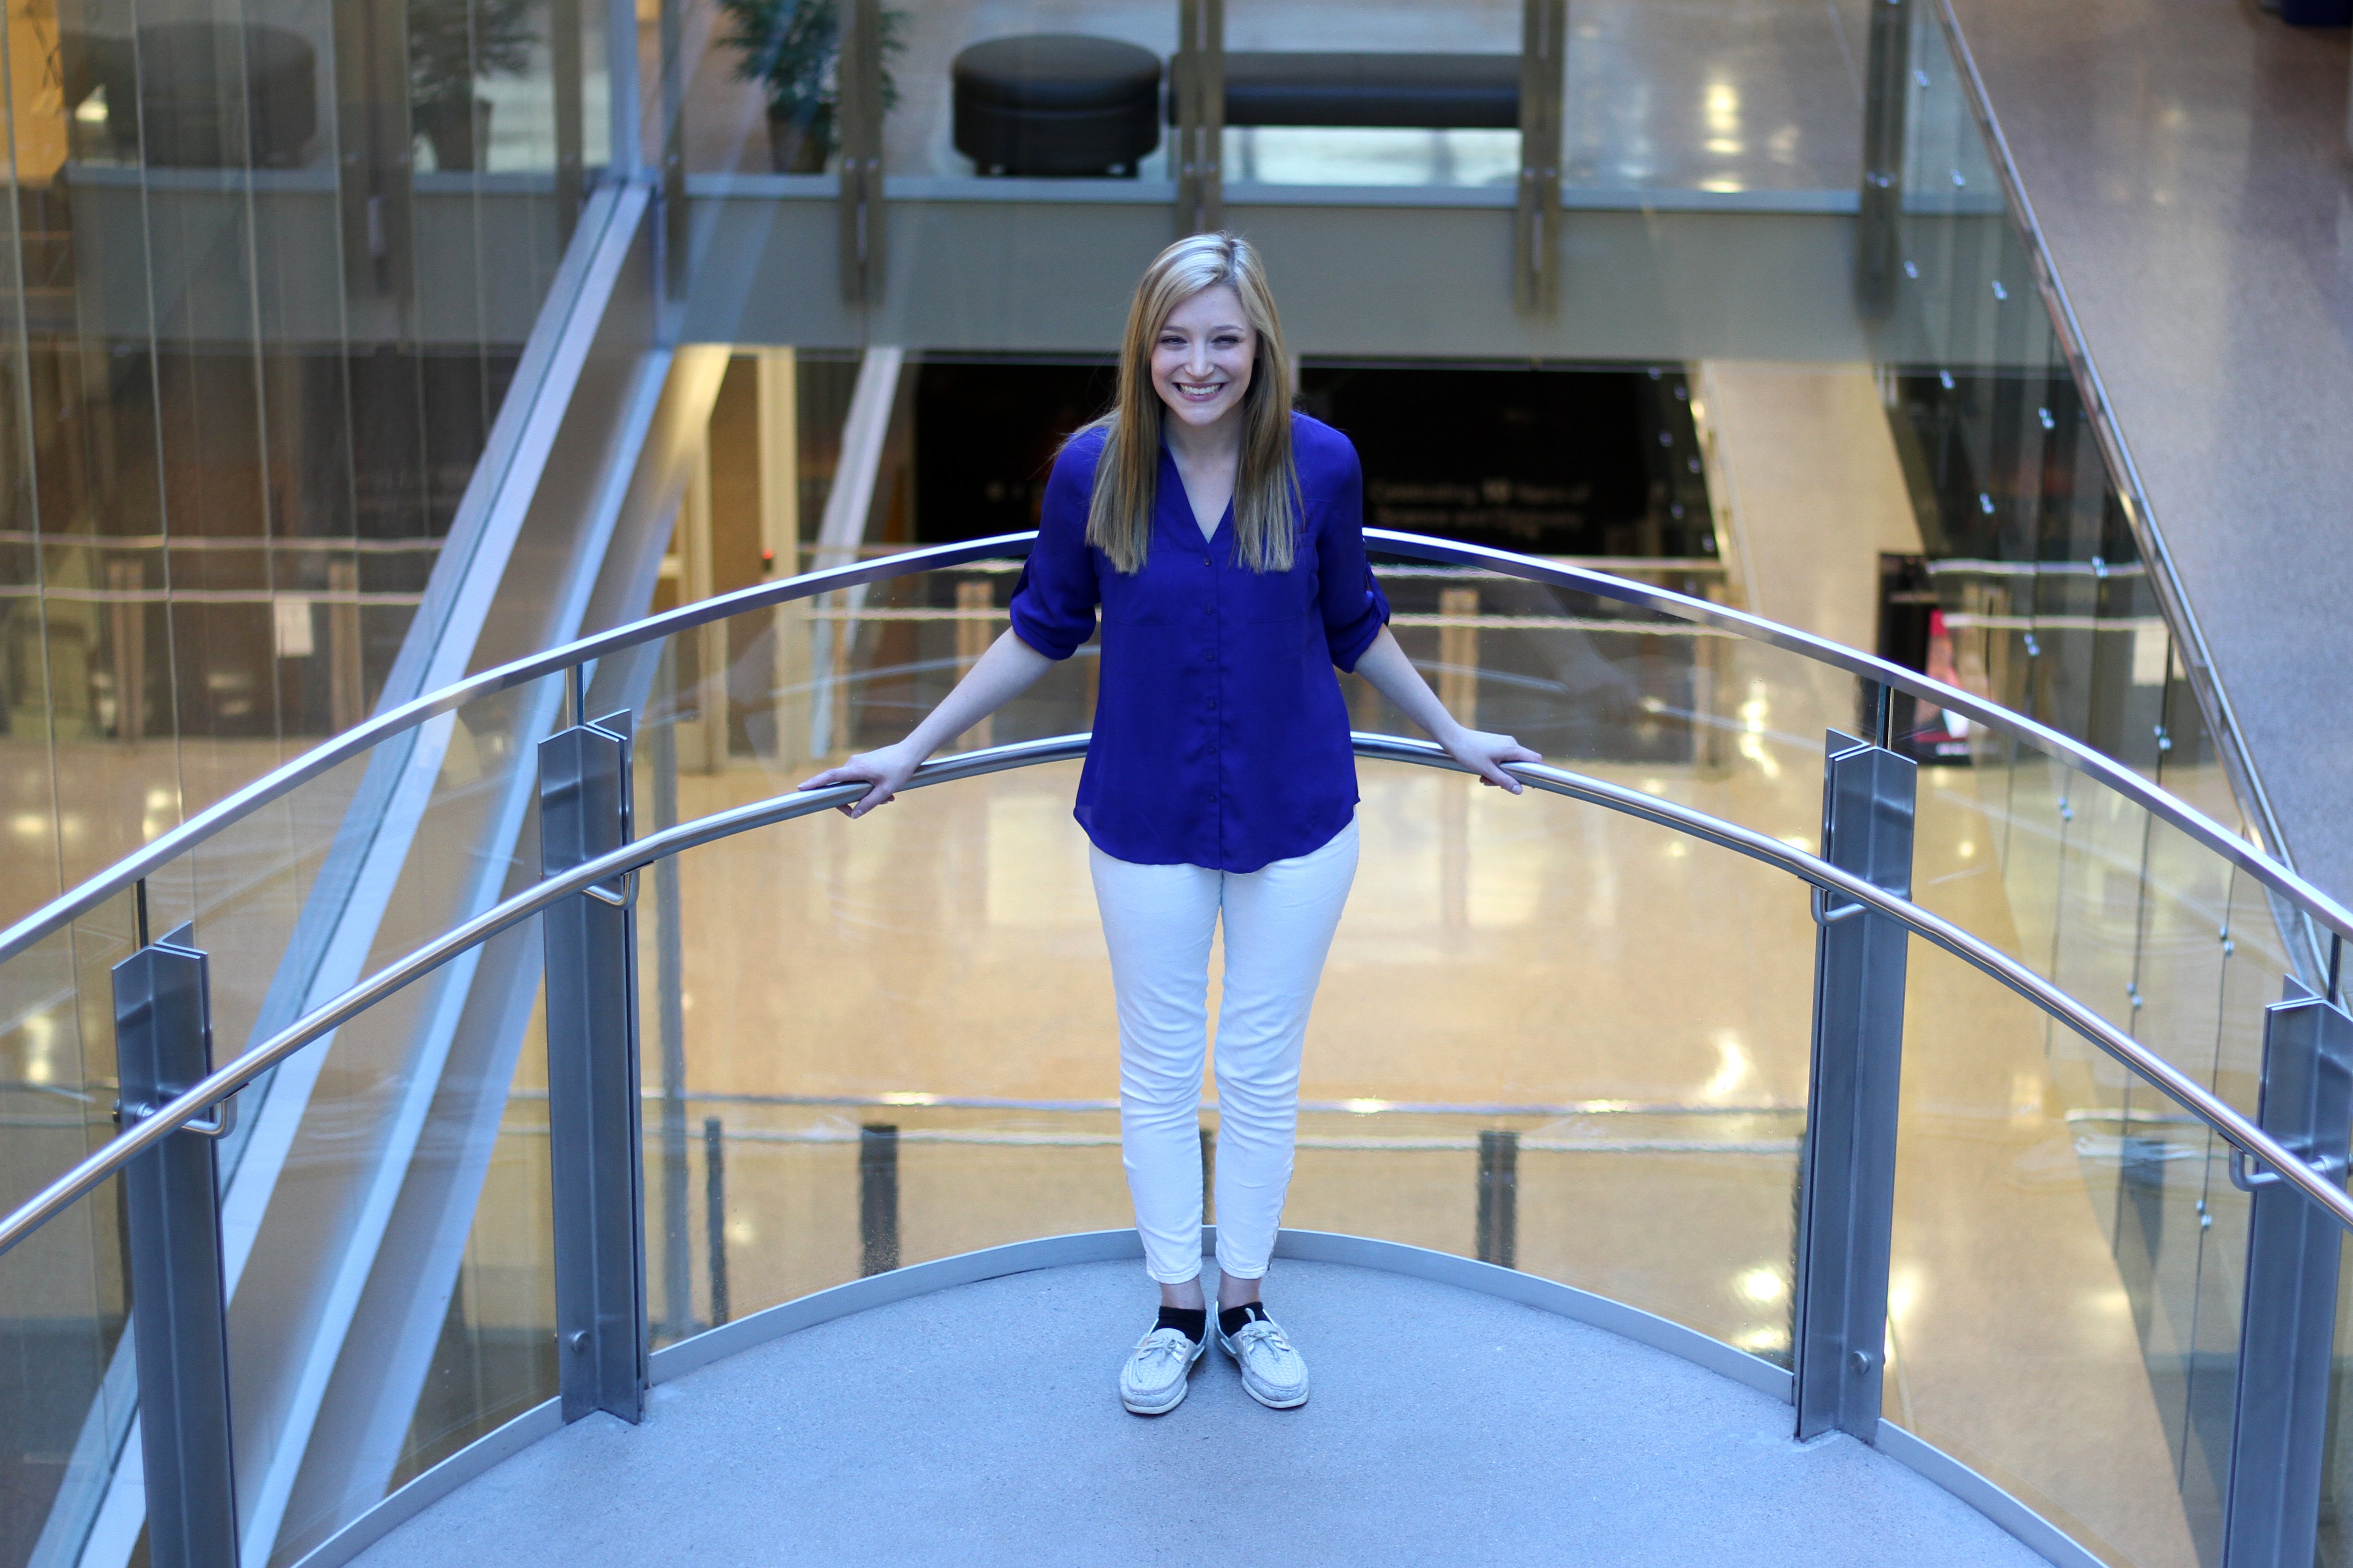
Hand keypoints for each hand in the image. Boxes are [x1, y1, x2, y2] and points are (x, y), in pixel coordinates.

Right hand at [797, 741, 922, 817]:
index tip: (801, 788)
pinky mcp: (863, 763)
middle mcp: (853, 763)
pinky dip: (869, 788)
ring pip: (852, 784)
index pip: (830, 776)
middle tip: (859, 811)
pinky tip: (887, 793)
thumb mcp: (885, 790)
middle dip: (850, 800)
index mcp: (856, 769)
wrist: (910, 752)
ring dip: (865, 795)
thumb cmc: (899, 770)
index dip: (815, 782)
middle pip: (840, 785)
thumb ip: (869, 803)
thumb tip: (854, 814)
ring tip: (887, 800)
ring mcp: (857, 762)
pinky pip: (859, 779)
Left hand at [1442, 727, 1540, 793]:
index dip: (1536, 772)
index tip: (1529, 783)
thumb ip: (1504, 781)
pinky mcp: (1496, 743)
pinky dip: (1494, 767)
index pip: (1534, 759)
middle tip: (1492, 783)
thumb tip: (1519, 790)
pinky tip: (1482, 771)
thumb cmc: (1469, 753)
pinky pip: (1501, 758)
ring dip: (1499, 774)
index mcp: (1511, 748)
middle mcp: (1510, 743)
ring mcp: (1503, 742)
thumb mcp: (1487, 770)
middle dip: (1509, 777)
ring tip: (1483, 778)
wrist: (1453, 738)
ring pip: (1509, 763)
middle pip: (1520, 764)